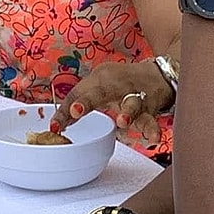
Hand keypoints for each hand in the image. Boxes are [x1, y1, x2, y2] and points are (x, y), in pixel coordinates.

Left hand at [51, 60, 170, 145]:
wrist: (158, 75)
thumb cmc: (122, 82)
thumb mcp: (98, 85)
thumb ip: (79, 102)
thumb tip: (59, 124)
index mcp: (101, 79)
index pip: (78, 94)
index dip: (65, 111)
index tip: (55, 125)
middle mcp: (118, 85)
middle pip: (100, 92)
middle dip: (87, 102)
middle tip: (75, 111)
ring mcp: (135, 97)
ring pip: (131, 103)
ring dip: (127, 112)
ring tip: (123, 121)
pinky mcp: (150, 109)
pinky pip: (151, 120)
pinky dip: (152, 129)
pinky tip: (152, 138)